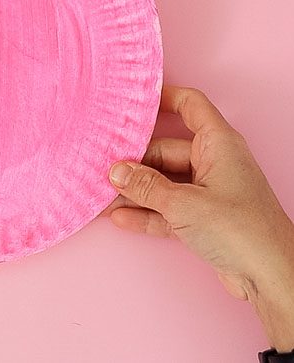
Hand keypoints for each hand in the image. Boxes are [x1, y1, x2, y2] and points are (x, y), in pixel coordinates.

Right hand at [107, 85, 293, 352]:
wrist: (271, 278)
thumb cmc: (242, 231)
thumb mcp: (184, 204)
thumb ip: (146, 186)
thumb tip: (116, 172)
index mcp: (218, 144)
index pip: (190, 105)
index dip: (163, 97)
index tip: (133, 102)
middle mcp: (213, 162)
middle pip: (165, 149)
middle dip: (135, 160)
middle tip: (104, 165)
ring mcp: (208, 190)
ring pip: (164, 180)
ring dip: (136, 189)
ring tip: (104, 191)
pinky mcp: (203, 217)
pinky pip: (167, 207)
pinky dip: (146, 212)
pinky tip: (121, 217)